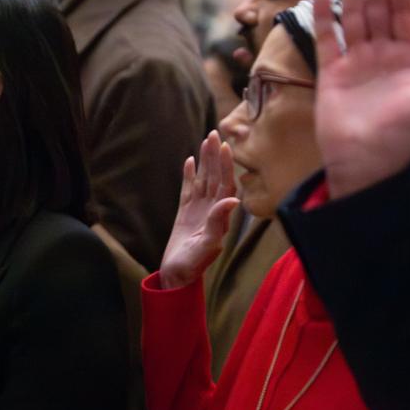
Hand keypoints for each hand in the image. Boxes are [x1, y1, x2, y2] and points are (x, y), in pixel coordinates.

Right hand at [158, 131, 238, 289]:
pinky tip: (189, 161)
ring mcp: (198, 210)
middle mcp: (211, 210)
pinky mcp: (185, 213)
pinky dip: (189, 175)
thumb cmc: (192, 265)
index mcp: (219, 215)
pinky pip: (188, 189)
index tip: (225, 146)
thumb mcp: (207, 246)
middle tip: (214, 133)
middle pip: (215, 177)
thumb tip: (232, 199)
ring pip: (203, 180)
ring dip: (204, 161)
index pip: (225, 184)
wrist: (177, 276)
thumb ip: (218, 223)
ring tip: (205, 140)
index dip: (225, 166)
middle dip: (215, 156)